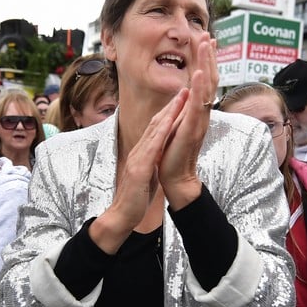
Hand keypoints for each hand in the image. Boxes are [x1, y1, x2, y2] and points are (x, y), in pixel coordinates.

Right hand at [90, 90, 186, 253]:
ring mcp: (137, 160)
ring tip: (180, 99)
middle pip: (155, 124)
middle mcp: (138, 152)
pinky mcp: (138, 170)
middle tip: (183, 90)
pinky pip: (151, 149)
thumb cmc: (135, 198)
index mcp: (142, 153)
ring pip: (153, 131)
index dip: (169, 112)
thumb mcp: (147, 175)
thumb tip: (159, 154)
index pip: (156, 129)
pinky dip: (161, 134)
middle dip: (170, 106)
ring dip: (168, 114)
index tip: (181, 99)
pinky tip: (169, 123)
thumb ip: (152, 162)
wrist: (122, 216)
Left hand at [158, 34, 216, 207]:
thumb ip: (184, 107)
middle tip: (208, 34)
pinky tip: (198, 73)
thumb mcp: (178, 123)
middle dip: (208, 55)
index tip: (205, 39)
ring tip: (205, 43)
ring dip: (206, 63)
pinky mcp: (192, 129)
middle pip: (209, 78)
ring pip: (207, 87)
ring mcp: (199, 120)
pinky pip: (198, 105)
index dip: (205, 59)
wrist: (176, 177)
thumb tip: (185, 89)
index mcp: (198, 110)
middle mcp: (203, 112)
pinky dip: (198, 88)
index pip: (204, 79)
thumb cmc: (175, 153)